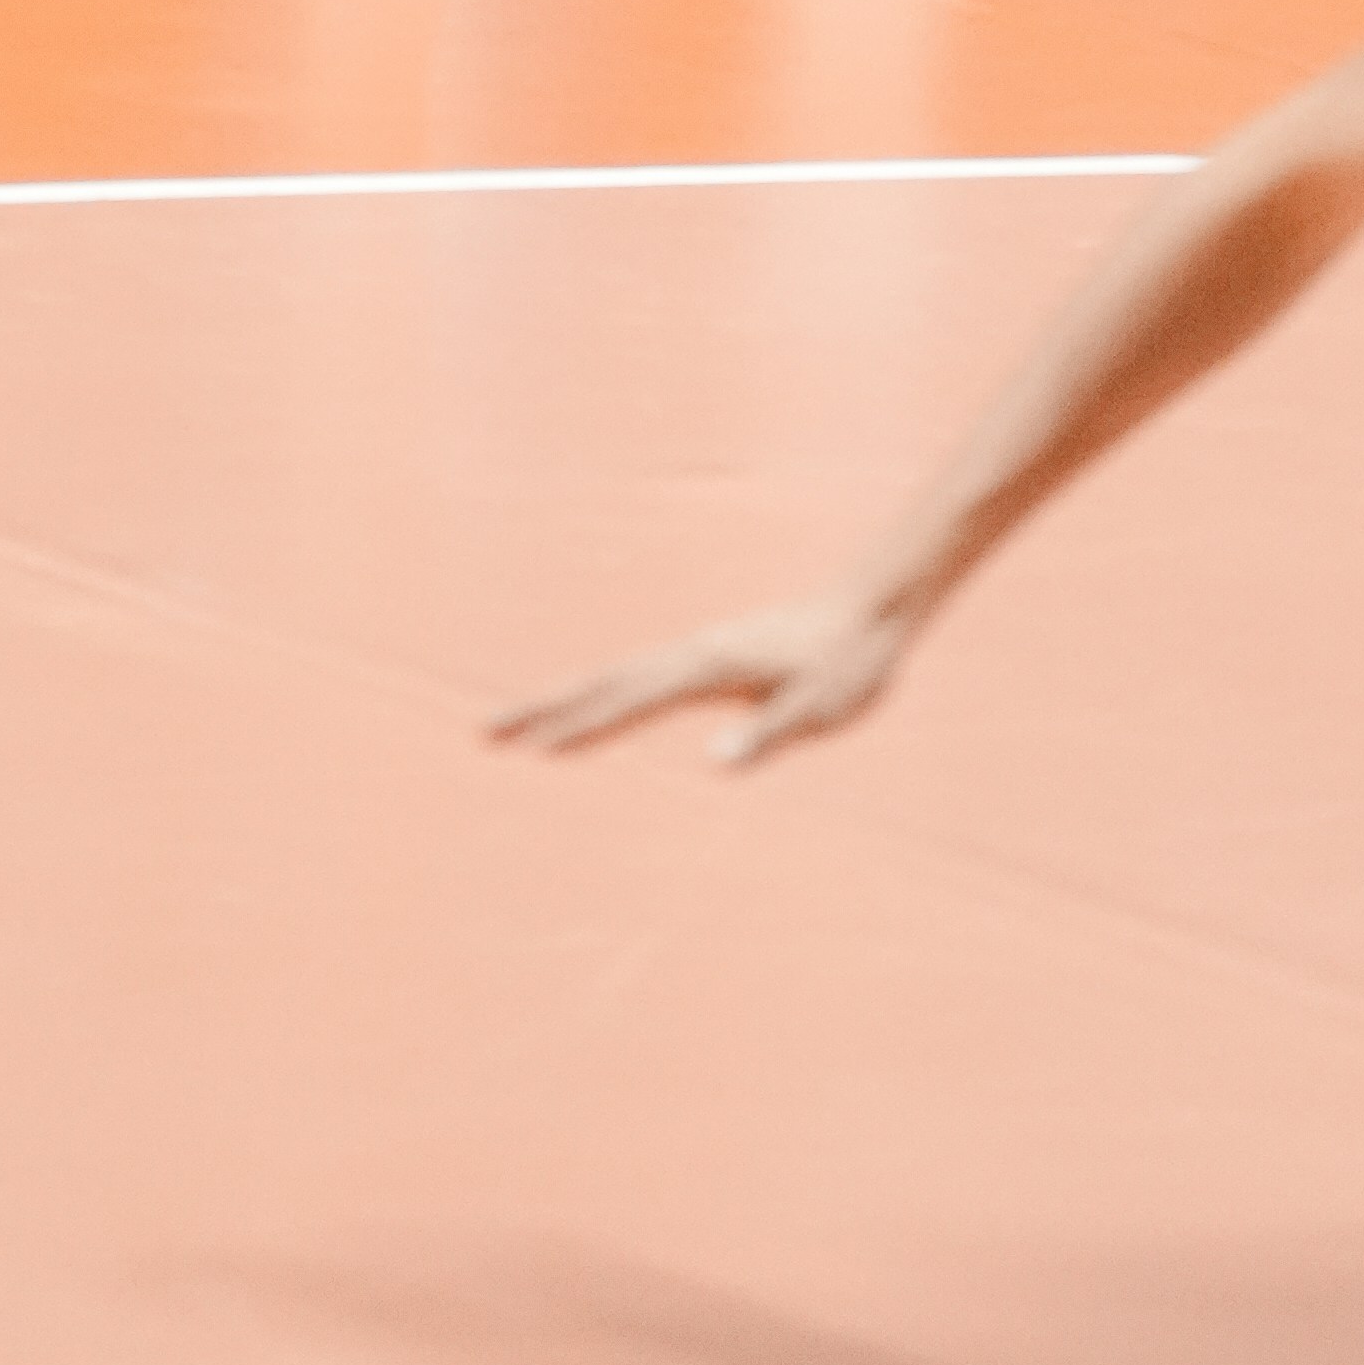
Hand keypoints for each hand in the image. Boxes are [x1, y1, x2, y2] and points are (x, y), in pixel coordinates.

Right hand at [491, 593, 919, 771]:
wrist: (877, 604)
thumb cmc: (853, 659)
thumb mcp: (821, 706)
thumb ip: (770, 733)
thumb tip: (714, 761)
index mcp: (709, 664)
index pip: (628, 699)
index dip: (578, 726)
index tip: (529, 749)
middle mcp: (694, 651)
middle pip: (604, 681)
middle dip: (545, 708)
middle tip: (486, 732)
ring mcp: (702, 651)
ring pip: (618, 677)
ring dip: (567, 700)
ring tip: (524, 725)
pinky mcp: (716, 658)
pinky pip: (644, 680)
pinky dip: (606, 695)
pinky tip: (600, 709)